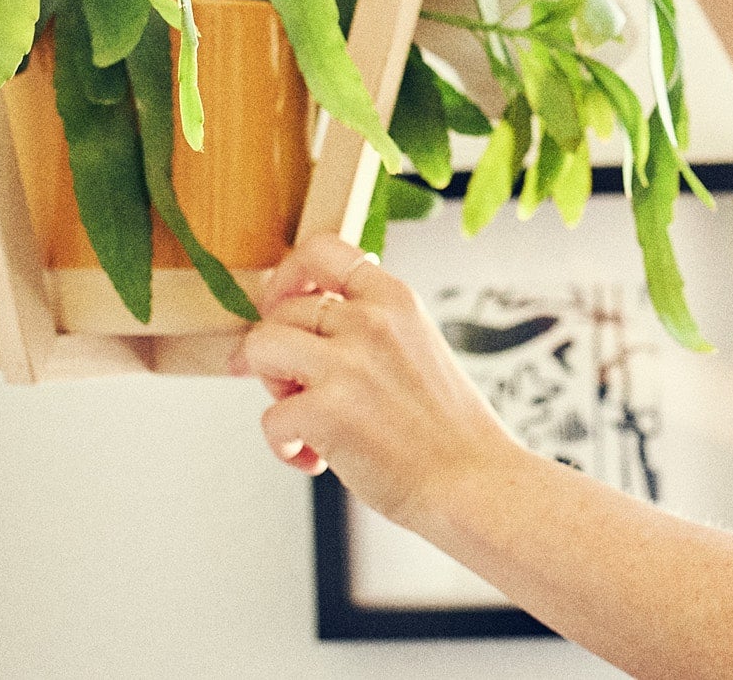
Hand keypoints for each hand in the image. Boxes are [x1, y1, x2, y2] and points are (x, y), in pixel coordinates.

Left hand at [230, 232, 525, 529]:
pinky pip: (270, 418)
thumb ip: (371, 326)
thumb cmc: (446, 430)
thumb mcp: (418, 346)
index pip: (322, 249)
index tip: (284, 304)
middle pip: (280, 309)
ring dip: (272, 386)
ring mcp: (346, 364)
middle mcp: (370, 321)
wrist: (473, 484)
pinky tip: (315, 460)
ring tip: (304, 419)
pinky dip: (283, 446)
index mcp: (396, 299)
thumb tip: (308, 317)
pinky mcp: (326, 412)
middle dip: (278, 350)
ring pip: (259, 347)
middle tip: (302, 389)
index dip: (289, 275)